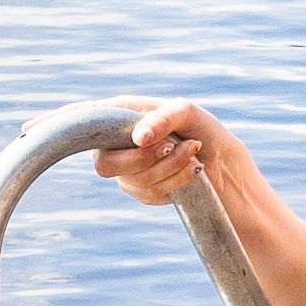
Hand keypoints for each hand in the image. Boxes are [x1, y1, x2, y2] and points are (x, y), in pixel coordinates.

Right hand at [100, 97, 253, 210]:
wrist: (227, 166)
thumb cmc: (204, 131)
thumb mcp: (188, 113)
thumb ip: (162, 118)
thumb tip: (138, 138)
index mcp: (122, 115)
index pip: (87, 118)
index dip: (78, 123)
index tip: (85, 125)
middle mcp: (119, 145)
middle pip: (104, 163)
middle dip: (144, 158)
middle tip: (171, 146)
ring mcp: (128, 171)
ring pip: (133, 180)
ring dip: (169, 166)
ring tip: (192, 153)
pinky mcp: (143, 192)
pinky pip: (149, 193)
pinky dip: (176, 180)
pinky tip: (192, 169)